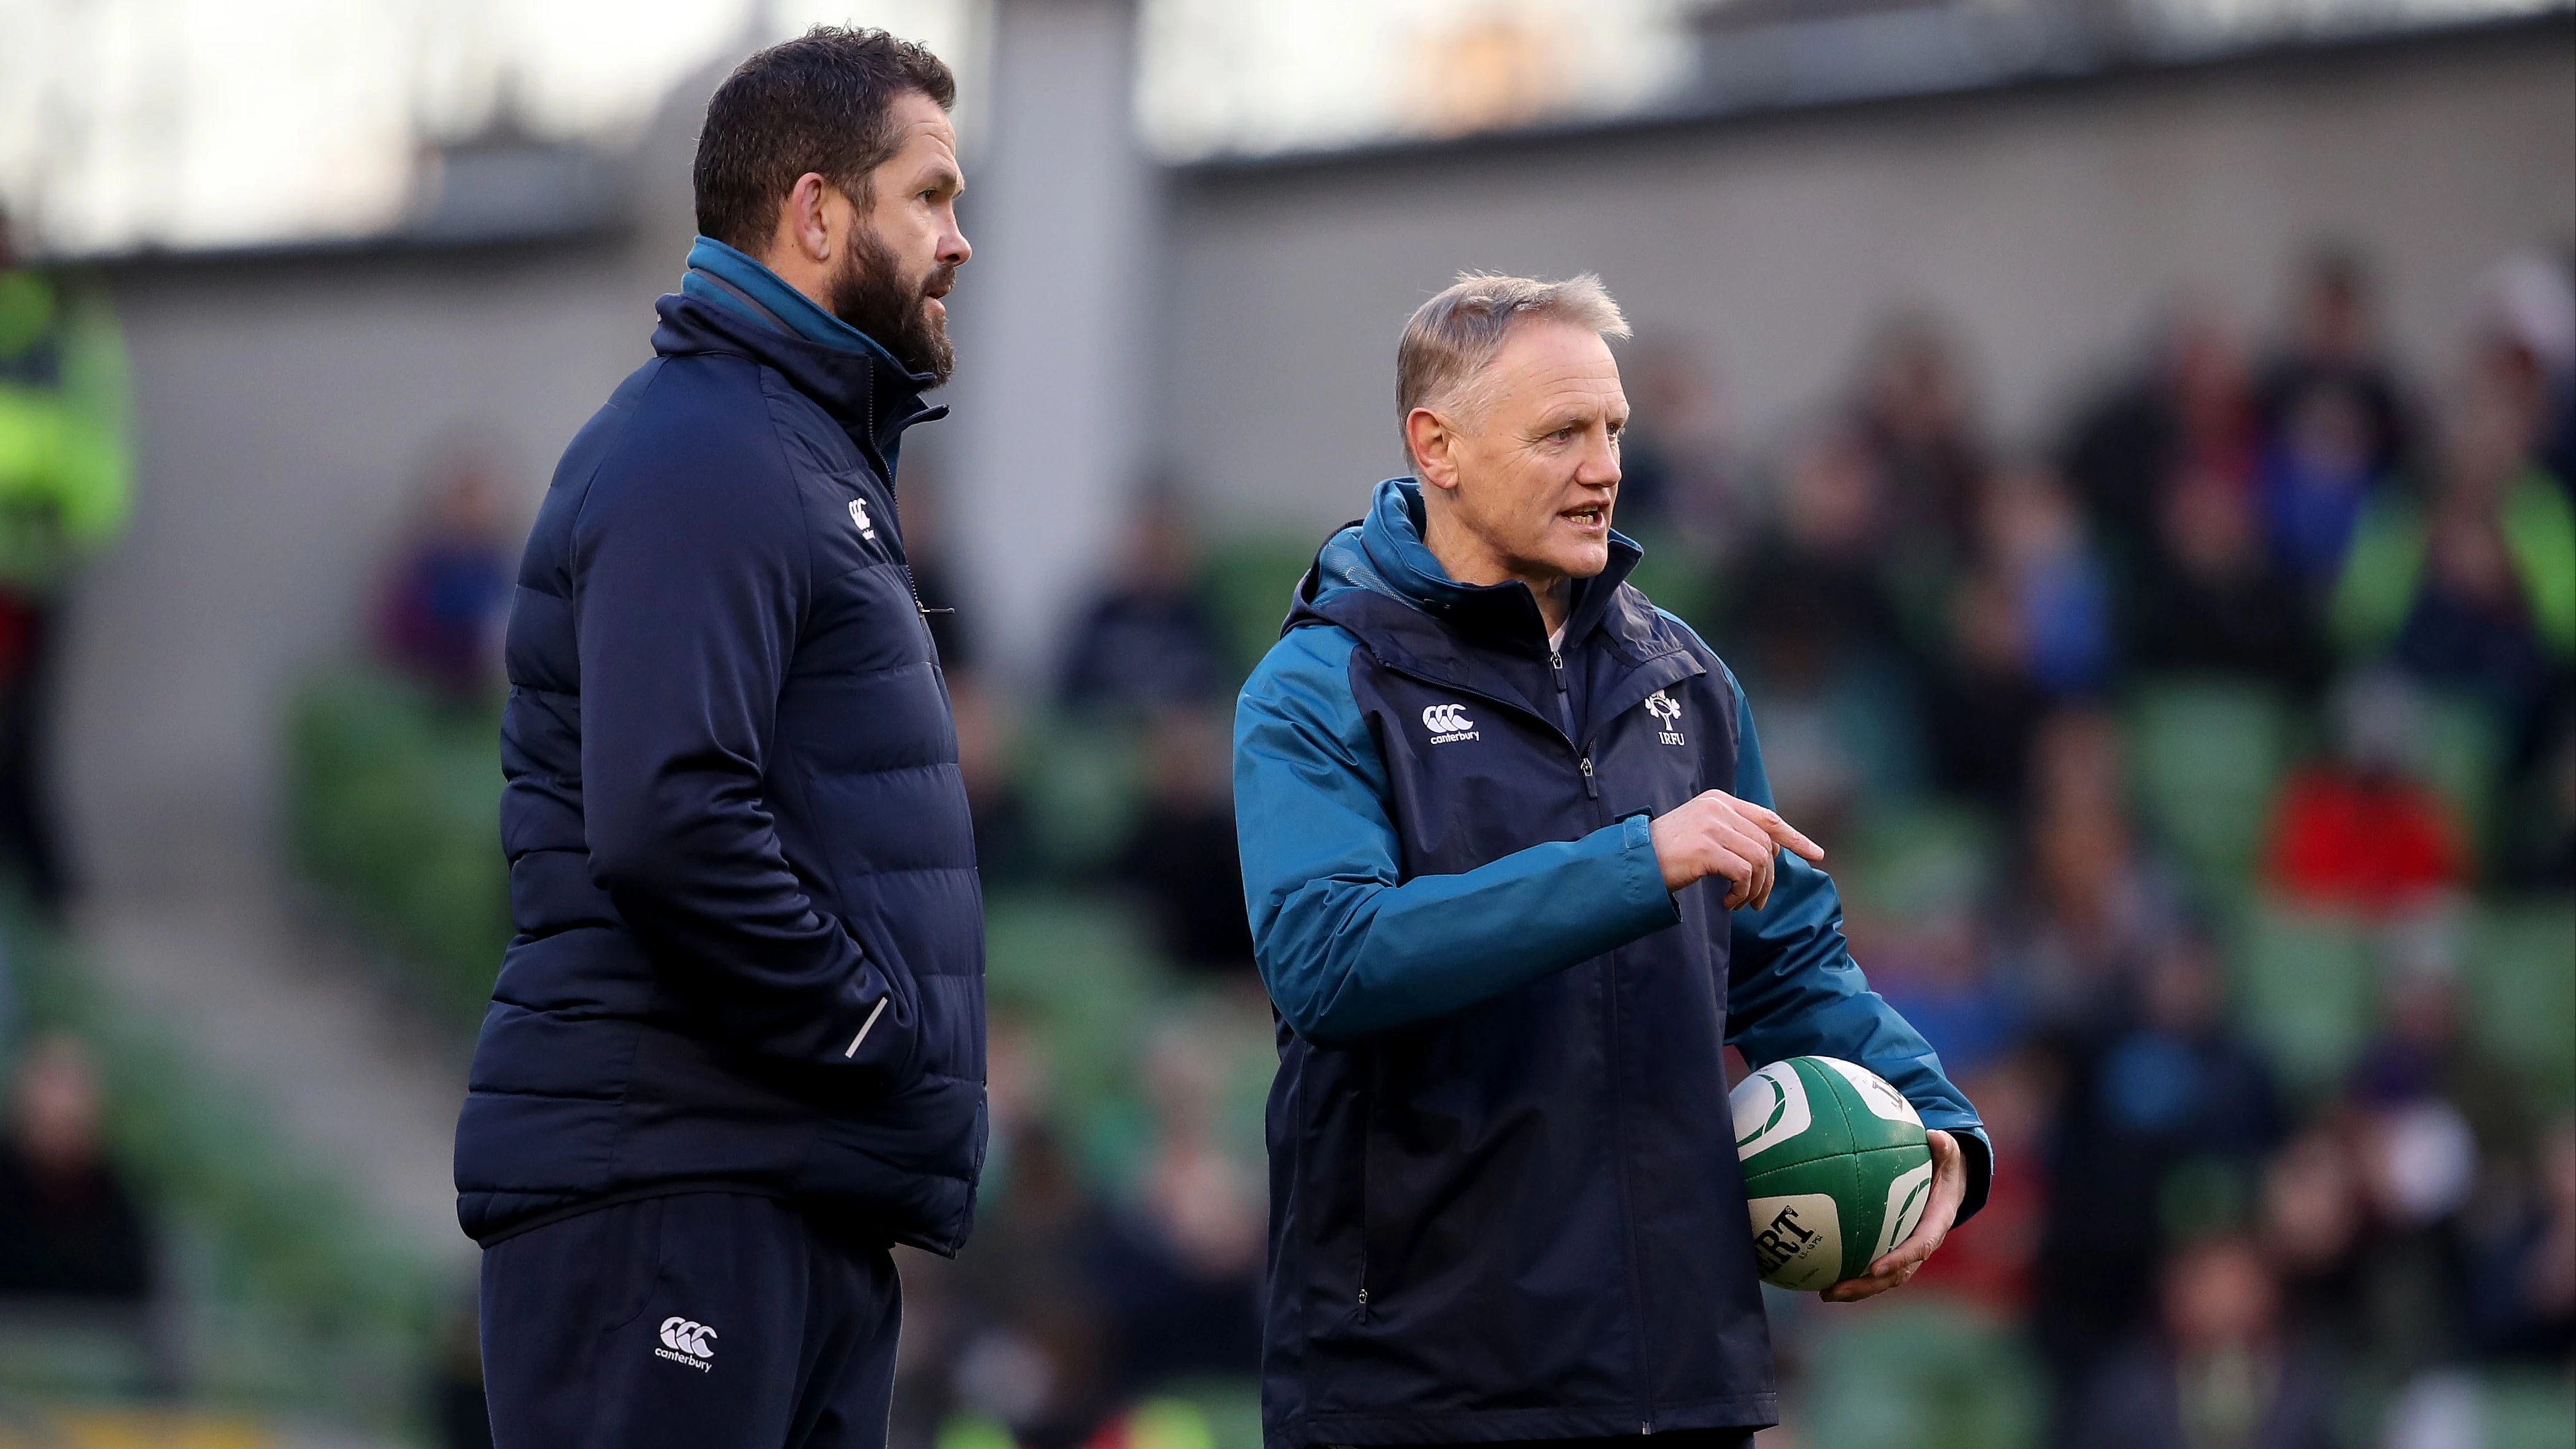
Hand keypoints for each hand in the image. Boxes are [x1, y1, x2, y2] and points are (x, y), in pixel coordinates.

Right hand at [1647, 790, 1822, 907]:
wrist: (1634, 861)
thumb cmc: (1667, 853)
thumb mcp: (1703, 832)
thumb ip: (1733, 832)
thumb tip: (1772, 851)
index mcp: (1719, 800)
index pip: (1768, 818)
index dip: (1796, 837)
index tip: (1816, 854)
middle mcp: (1718, 808)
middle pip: (1767, 845)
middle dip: (1769, 878)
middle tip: (1756, 901)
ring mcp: (1713, 826)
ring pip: (1760, 860)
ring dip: (1755, 889)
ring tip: (1740, 902)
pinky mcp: (1707, 847)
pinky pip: (1744, 873)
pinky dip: (1742, 893)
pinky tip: (1728, 901)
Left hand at [1823, 1128, 1965, 1302]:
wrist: (1946, 1185)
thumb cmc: (1943, 1168)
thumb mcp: (1948, 1157)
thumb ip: (1945, 1148)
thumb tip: (1937, 1136)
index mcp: (1935, 1226)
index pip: (1919, 1248)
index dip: (1899, 1261)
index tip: (1875, 1268)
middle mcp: (1919, 1245)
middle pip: (1895, 1275)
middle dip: (1867, 1286)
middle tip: (1836, 1290)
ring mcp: (1904, 1251)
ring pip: (1880, 1277)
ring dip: (1855, 1288)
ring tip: (1824, 1292)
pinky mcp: (1889, 1249)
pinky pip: (1869, 1263)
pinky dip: (1848, 1270)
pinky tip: (1819, 1271)